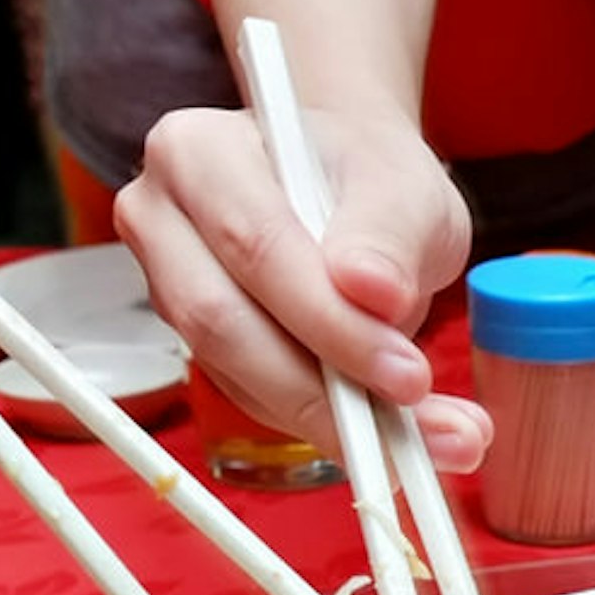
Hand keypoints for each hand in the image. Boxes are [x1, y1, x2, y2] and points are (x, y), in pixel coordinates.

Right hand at [116, 103, 488, 464]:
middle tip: (421, 430)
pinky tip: (397, 436)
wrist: (353, 186)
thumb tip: (375, 296)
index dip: (330, 322)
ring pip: (237, 375)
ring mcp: (170, 288)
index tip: (408, 374)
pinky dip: (328, 426)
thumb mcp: (405, 187)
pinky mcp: (198, 346)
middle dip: (326, 391)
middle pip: (224, 323)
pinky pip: (255, 400)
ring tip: (433, 442)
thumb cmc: (372, 174)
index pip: (256, 248)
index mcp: (197, 153)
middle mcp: (162, 219)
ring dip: (334, 423)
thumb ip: (390, 236)